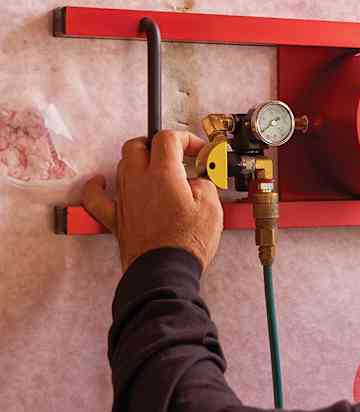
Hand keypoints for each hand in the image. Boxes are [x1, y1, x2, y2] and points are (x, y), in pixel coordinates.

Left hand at [82, 130, 222, 271]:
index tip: (197, 150)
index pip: (168, 139)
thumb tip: (198, 181)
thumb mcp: (212, 207)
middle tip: (175, 154)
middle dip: (157, 144)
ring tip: (157, 171)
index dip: (186, 139)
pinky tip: (99, 182)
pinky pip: (96, 197)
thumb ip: (205, 184)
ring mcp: (124, 199)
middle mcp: (138, 181)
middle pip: (138, 145)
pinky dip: (96, 186)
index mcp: (163, 174)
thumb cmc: (186, 243)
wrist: (165, 272)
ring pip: (122, 165)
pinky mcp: (115, 218)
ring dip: (140, 162)